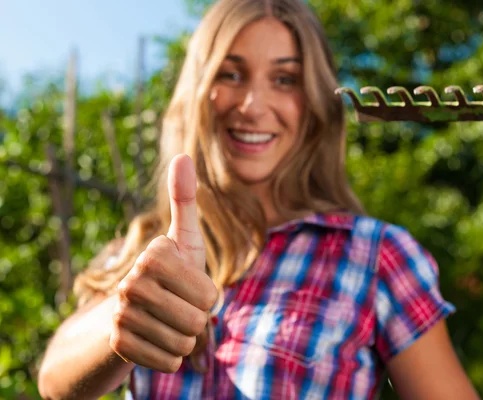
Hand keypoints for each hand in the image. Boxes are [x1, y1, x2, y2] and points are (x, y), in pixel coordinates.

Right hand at [109, 154, 216, 372]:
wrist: (125, 314)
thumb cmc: (167, 274)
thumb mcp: (183, 240)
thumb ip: (186, 201)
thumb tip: (184, 155)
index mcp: (156, 254)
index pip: (210, 296)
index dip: (207, 297)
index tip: (188, 287)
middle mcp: (132, 280)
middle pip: (198, 321)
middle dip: (196, 321)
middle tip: (177, 308)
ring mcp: (121, 313)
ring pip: (184, 344)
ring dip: (183, 340)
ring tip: (165, 323)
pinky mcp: (117, 345)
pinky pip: (168, 363)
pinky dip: (168, 358)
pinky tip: (154, 341)